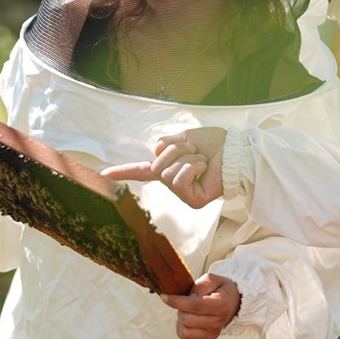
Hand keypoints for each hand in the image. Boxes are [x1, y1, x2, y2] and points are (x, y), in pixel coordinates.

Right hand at [101, 127, 225, 207]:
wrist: (236, 150)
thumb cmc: (216, 143)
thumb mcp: (185, 137)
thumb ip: (167, 145)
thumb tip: (154, 152)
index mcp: (171, 168)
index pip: (142, 171)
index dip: (123, 172)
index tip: (103, 176)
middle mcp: (174, 183)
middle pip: (156, 165)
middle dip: (174, 151)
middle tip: (193, 150)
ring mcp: (183, 194)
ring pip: (167, 171)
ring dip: (186, 157)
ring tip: (202, 159)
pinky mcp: (193, 201)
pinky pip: (179, 179)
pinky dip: (193, 166)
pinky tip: (206, 168)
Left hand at [161, 272, 240, 338]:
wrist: (232, 303)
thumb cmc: (218, 289)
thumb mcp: (211, 279)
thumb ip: (199, 286)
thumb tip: (186, 298)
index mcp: (221, 305)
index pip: (195, 306)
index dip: (176, 301)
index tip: (164, 296)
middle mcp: (218, 322)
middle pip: (187, 319)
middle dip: (180, 308)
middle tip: (185, 301)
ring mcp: (213, 334)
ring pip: (184, 330)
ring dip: (181, 319)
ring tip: (188, 311)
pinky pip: (185, 336)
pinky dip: (182, 327)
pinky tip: (189, 319)